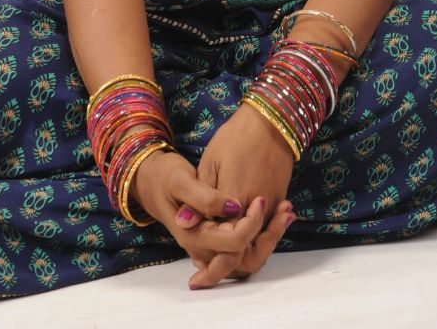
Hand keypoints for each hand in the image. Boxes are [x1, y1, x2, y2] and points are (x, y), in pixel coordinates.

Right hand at [132, 147, 280, 275]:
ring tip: (286, 210)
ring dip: (269, 237)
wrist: (150, 178)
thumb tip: (231, 208)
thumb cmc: (165, 176)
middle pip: (244, 259)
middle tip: (286, 210)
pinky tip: (276, 211)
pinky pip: (244, 245)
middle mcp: (203, 247)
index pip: (233, 241)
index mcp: (194, 235)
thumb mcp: (181, 180)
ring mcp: (210, 243)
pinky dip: (262, 233)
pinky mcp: (216, 235)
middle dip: (269, 237)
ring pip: (247, 256)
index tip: (260, 200)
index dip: (251, 223)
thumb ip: (204, 197)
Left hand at [175, 102, 296, 286]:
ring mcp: (271, 207)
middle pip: (244, 255)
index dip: (210, 263)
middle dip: (224, 269)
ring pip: (257, 247)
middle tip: (202, 276)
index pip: (224, 245)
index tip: (195, 272)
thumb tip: (181, 223)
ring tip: (213, 261)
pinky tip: (230, 241)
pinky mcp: (278, 200)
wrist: (270, 121)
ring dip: (237, 257)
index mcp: (236, 202)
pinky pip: (266, 231)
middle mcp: (257, 211)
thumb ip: (199, 199)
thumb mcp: (210, 164)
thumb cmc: (236, 138)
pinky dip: (252, 241)